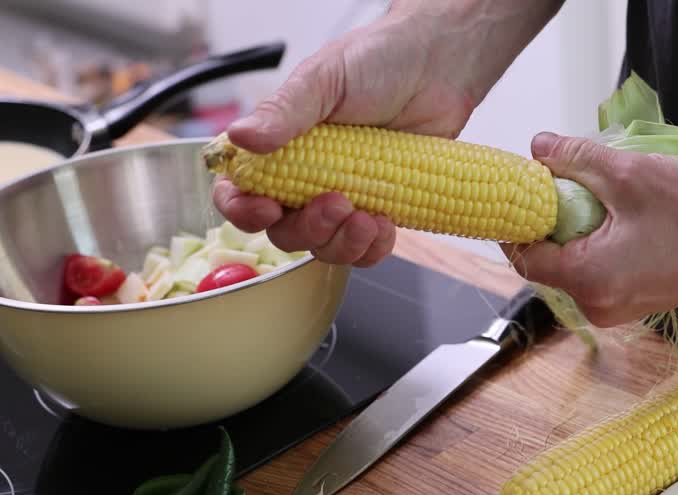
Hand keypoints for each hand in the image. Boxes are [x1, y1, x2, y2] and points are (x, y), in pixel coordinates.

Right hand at [213, 14, 475, 266]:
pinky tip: (386, 224)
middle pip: (285, 231)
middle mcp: (305, 178)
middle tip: (338, 202)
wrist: (437, 66)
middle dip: (308, 228)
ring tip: (369, 217)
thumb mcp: (323, 79)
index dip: (243, 210)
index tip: (267, 209)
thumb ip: (283, 112)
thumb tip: (240, 137)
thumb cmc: (375, 61)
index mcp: (279, 147)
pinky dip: (372, 247)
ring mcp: (343, 197)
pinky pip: (365, 249)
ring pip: (326, 246)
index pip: (241, 191)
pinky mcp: (380, 209)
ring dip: (342, 242)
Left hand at [507, 132, 677, 326]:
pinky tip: (620, 219)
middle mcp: (596, 306)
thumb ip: (575, 159)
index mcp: (587, 280)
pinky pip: (597, 274)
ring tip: (601, 199)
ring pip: (573, 268)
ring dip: (576, 233)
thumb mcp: (629, 174)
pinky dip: (597, 247)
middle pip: (548, 263)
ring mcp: (616, 310)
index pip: (524, 257)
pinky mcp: (633, 305)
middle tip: (566, 184)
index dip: (518, 222)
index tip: (526, 190)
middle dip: (551, 224)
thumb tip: (537, 148)